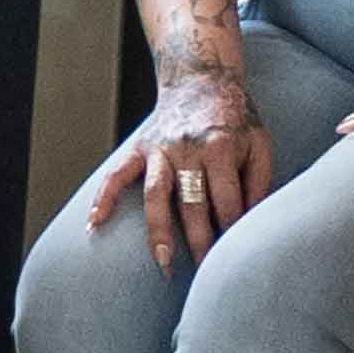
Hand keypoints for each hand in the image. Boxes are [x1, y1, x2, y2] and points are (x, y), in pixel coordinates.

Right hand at [86, 66, 277, 268]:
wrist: (203, 78)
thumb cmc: (235, 117)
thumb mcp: (259, 144)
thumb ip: (259, 183)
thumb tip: (253, 224)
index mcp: (220, 147)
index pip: (227, 200)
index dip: (233, 230)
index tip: (234, 256)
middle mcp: (187, 149)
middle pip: (193, 205)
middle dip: (201, 242)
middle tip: (206, 274)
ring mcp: (160, 149)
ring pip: (156, 195)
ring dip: (158, 230)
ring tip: (162, 262)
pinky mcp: (141, 148)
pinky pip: (118, 175)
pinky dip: (104, 198)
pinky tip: (94, 223)